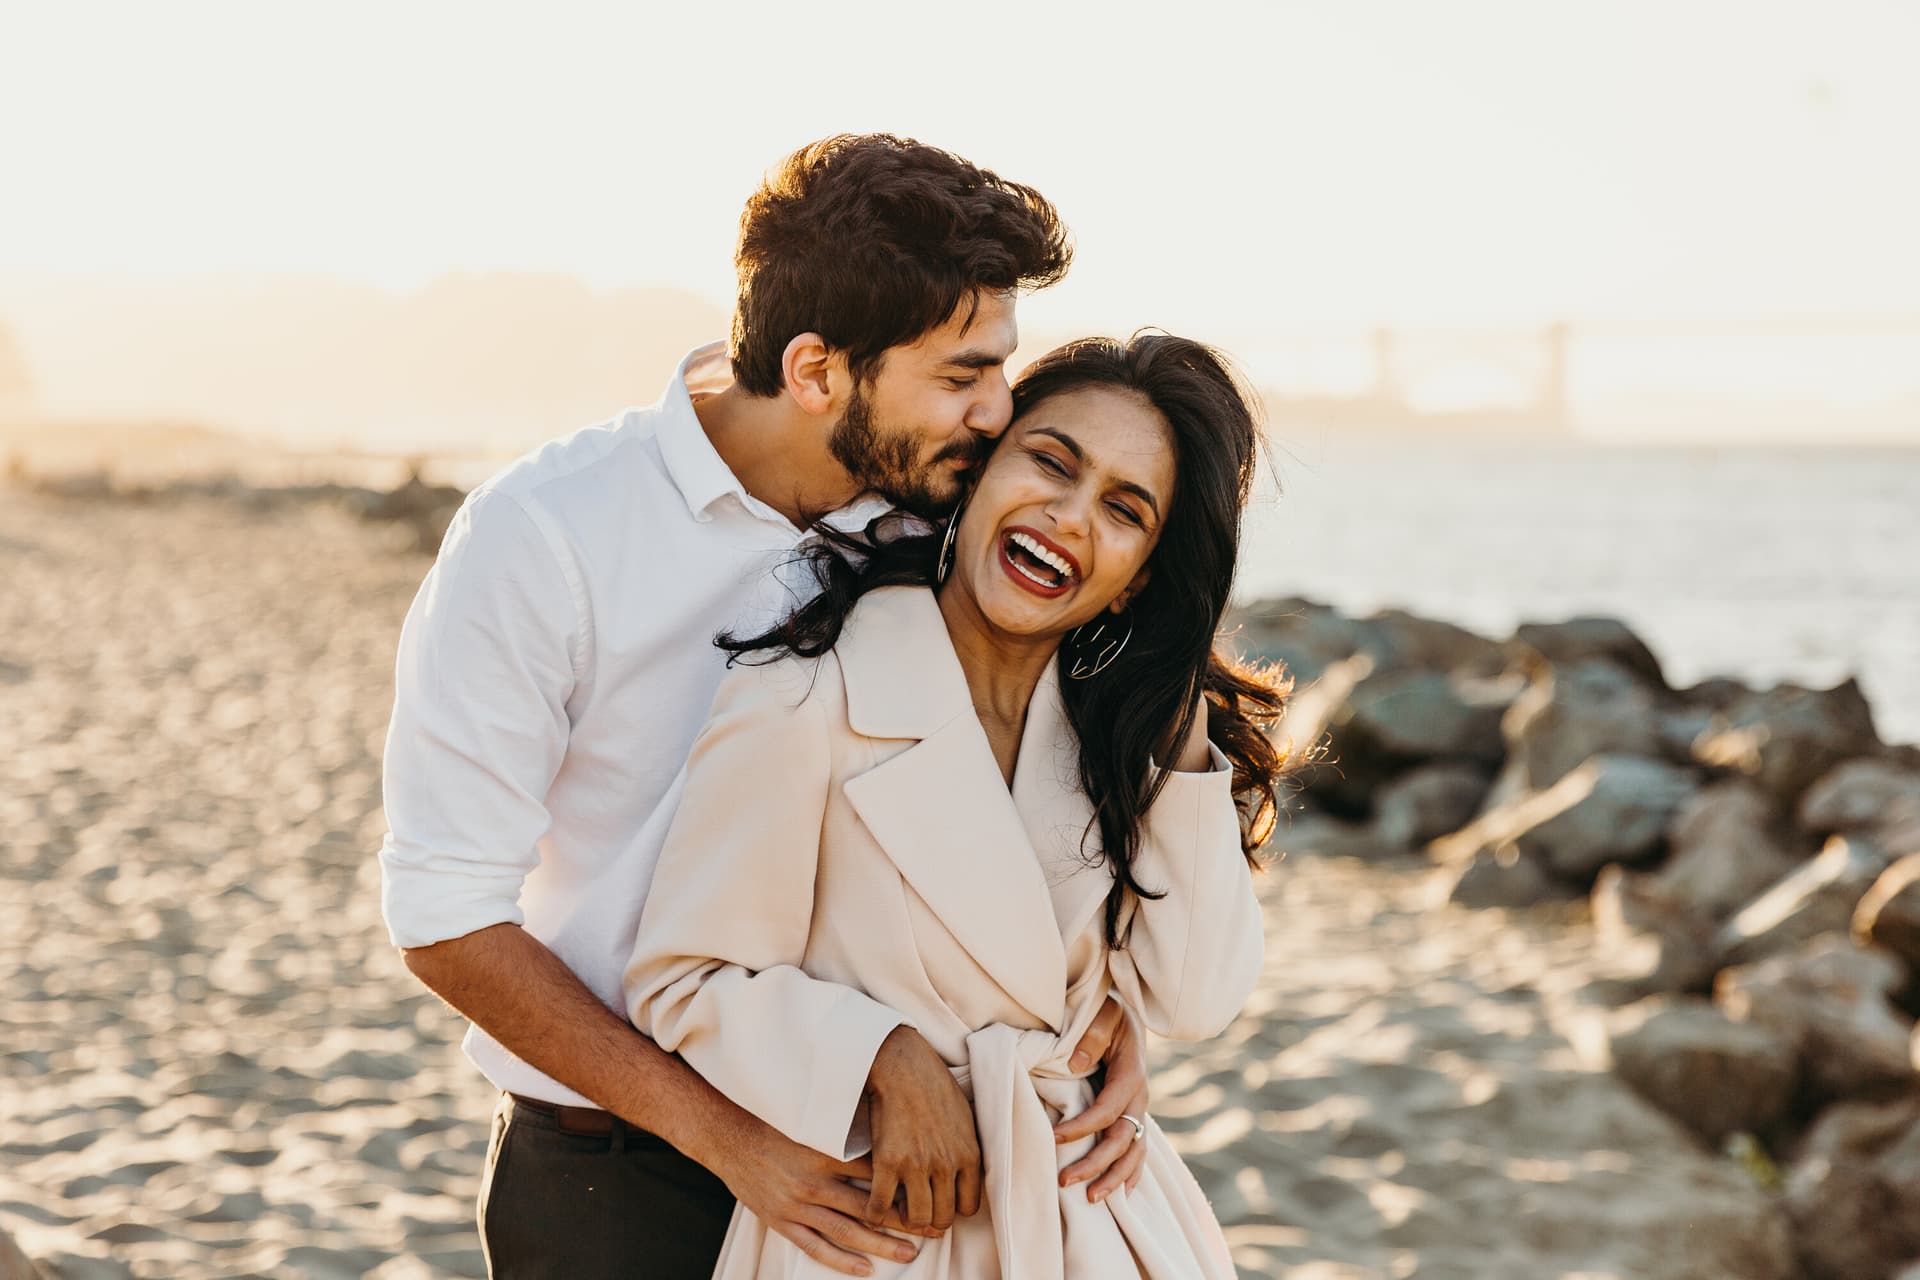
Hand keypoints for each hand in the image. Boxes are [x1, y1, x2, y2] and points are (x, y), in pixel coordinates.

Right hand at [701, 1107, 923, 1276]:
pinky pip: (815, 1247)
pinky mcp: (782, 1222)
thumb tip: (884, 1127)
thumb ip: (844, 1128)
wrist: (728, 1138)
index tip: (930, 1188)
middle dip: (903, 1219)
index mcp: (824, 1153)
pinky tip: (865, 1269)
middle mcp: (813, 1182)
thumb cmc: (773, 1124)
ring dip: (880, 1245)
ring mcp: (797, 1206)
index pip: (875, 1170)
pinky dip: (840, 1260)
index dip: (904, 1181)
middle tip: (933, 1229)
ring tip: (909, 1254)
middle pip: (868, 1205)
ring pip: (847, 1231)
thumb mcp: (811, 1119)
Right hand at [863, 1025, 982, 1233]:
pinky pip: (881, 1205)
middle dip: (930, 1220)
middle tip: (917, 1210)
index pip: (968, 1207)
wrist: (903, 1065)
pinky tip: (874, 1208)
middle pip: (942, 1218)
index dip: (953, 1209)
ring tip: (897, 1209)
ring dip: (905, 1219)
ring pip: (915, 1218)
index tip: (940, 1202)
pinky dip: (875, 1213)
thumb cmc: (934, 1086)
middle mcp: (946, 1165)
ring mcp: (917, 1165)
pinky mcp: (888, 1161)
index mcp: (968, 1155)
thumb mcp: (965, 1118)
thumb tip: (966, 1174)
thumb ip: (966, 1149)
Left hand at [1053, 995, 1149, 1201]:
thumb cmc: (1111, 1012)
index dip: (1083, 1128)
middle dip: (1096, 1164)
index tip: (1054, 1138)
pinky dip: (1132, 1173)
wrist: (1129, 1013)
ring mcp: (1140, 1109)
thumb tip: (1077, 1065)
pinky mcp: (1135, 1115)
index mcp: (1131, 1073)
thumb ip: (1092, 1035)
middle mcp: (1140, 1097)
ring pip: (1134, 1152)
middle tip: (1065, 1182)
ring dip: (1114, 1178)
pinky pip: (1139, 1150)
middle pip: (1122, 1140)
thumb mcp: (1104, 1012)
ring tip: (1091, 1200)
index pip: (1108, 1110)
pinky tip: (1122, 1193)